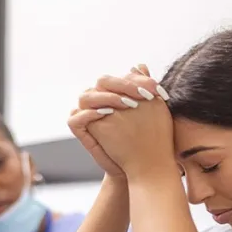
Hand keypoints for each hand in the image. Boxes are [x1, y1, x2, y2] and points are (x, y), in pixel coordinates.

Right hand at [68, 65, 166, 179]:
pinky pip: (75, 118)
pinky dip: (88, 114)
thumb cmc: (145, 138)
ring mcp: (87, 115)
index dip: (136, 80)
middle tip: (144, 95)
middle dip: (124, 85)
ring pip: (86, 97)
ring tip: (127, 104)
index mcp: (114, 93)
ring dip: (107, 97)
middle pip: (102, 82)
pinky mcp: (81, 131)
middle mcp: (98, 101)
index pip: (119, 77)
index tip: (156, 89)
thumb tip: (142, 65)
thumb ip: (145, 89)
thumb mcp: (149, 111)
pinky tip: (106, 113)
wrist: (141, 166)